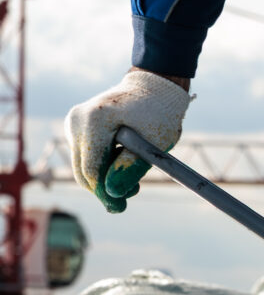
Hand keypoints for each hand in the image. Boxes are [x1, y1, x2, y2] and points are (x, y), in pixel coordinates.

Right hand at [64, 70, 190, 212]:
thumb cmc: (159, 113)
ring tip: (133, 181)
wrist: (153, 87)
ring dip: (104, 179)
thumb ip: (131, 168)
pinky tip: (123, 163)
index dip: (104, 193)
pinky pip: (85, 155)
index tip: (121, 207)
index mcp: (94, 122)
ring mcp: (74, 122)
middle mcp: (77, 120)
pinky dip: (101, 166)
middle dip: (103, 189)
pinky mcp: (77, 126)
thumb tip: (112, 192)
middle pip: (82, 171)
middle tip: (127, 200)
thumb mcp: (152, 143)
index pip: (91, 170)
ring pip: (82, 165)